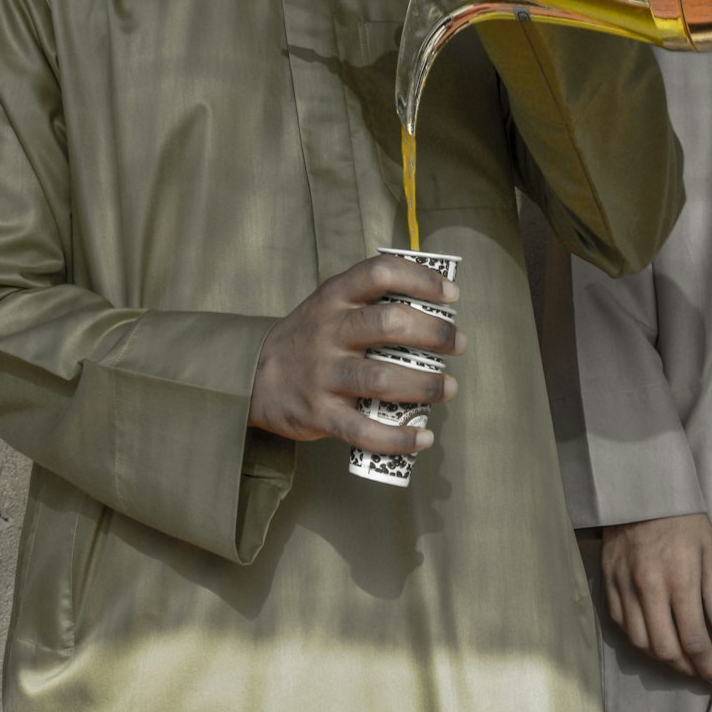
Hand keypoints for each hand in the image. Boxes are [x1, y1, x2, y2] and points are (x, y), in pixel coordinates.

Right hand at [250, 254, 464, 454]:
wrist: (252, 375)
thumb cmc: (308, 337)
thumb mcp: (329, 304)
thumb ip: (370, 300)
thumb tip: (435, 304)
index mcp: (335, 298)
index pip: (380, 273)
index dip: (421, 279)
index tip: (451, 296)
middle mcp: (329, 331)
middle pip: (389, 324)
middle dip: (434, 334)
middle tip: (458, 343)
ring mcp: (323, 374)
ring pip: (382, 378)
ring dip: (425, 386)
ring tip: (449, 388)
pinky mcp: (320, 414)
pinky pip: (363, 430)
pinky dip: (398, 438)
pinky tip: (423, 437)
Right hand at [601, 512, 711, 681]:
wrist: (639, 491)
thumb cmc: (682, 519)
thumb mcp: (711, 548)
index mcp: (679, 578)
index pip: (693, 638)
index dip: (706, 665)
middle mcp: (648, 587)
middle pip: (663, 648)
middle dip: (684, 667)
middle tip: (698, 670)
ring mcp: (624, 585)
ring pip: (639, 641)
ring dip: (660, 656)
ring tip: (677, 656)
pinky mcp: (608, 581)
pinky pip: (620, 623)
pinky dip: (637, 637)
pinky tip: (652, 635)